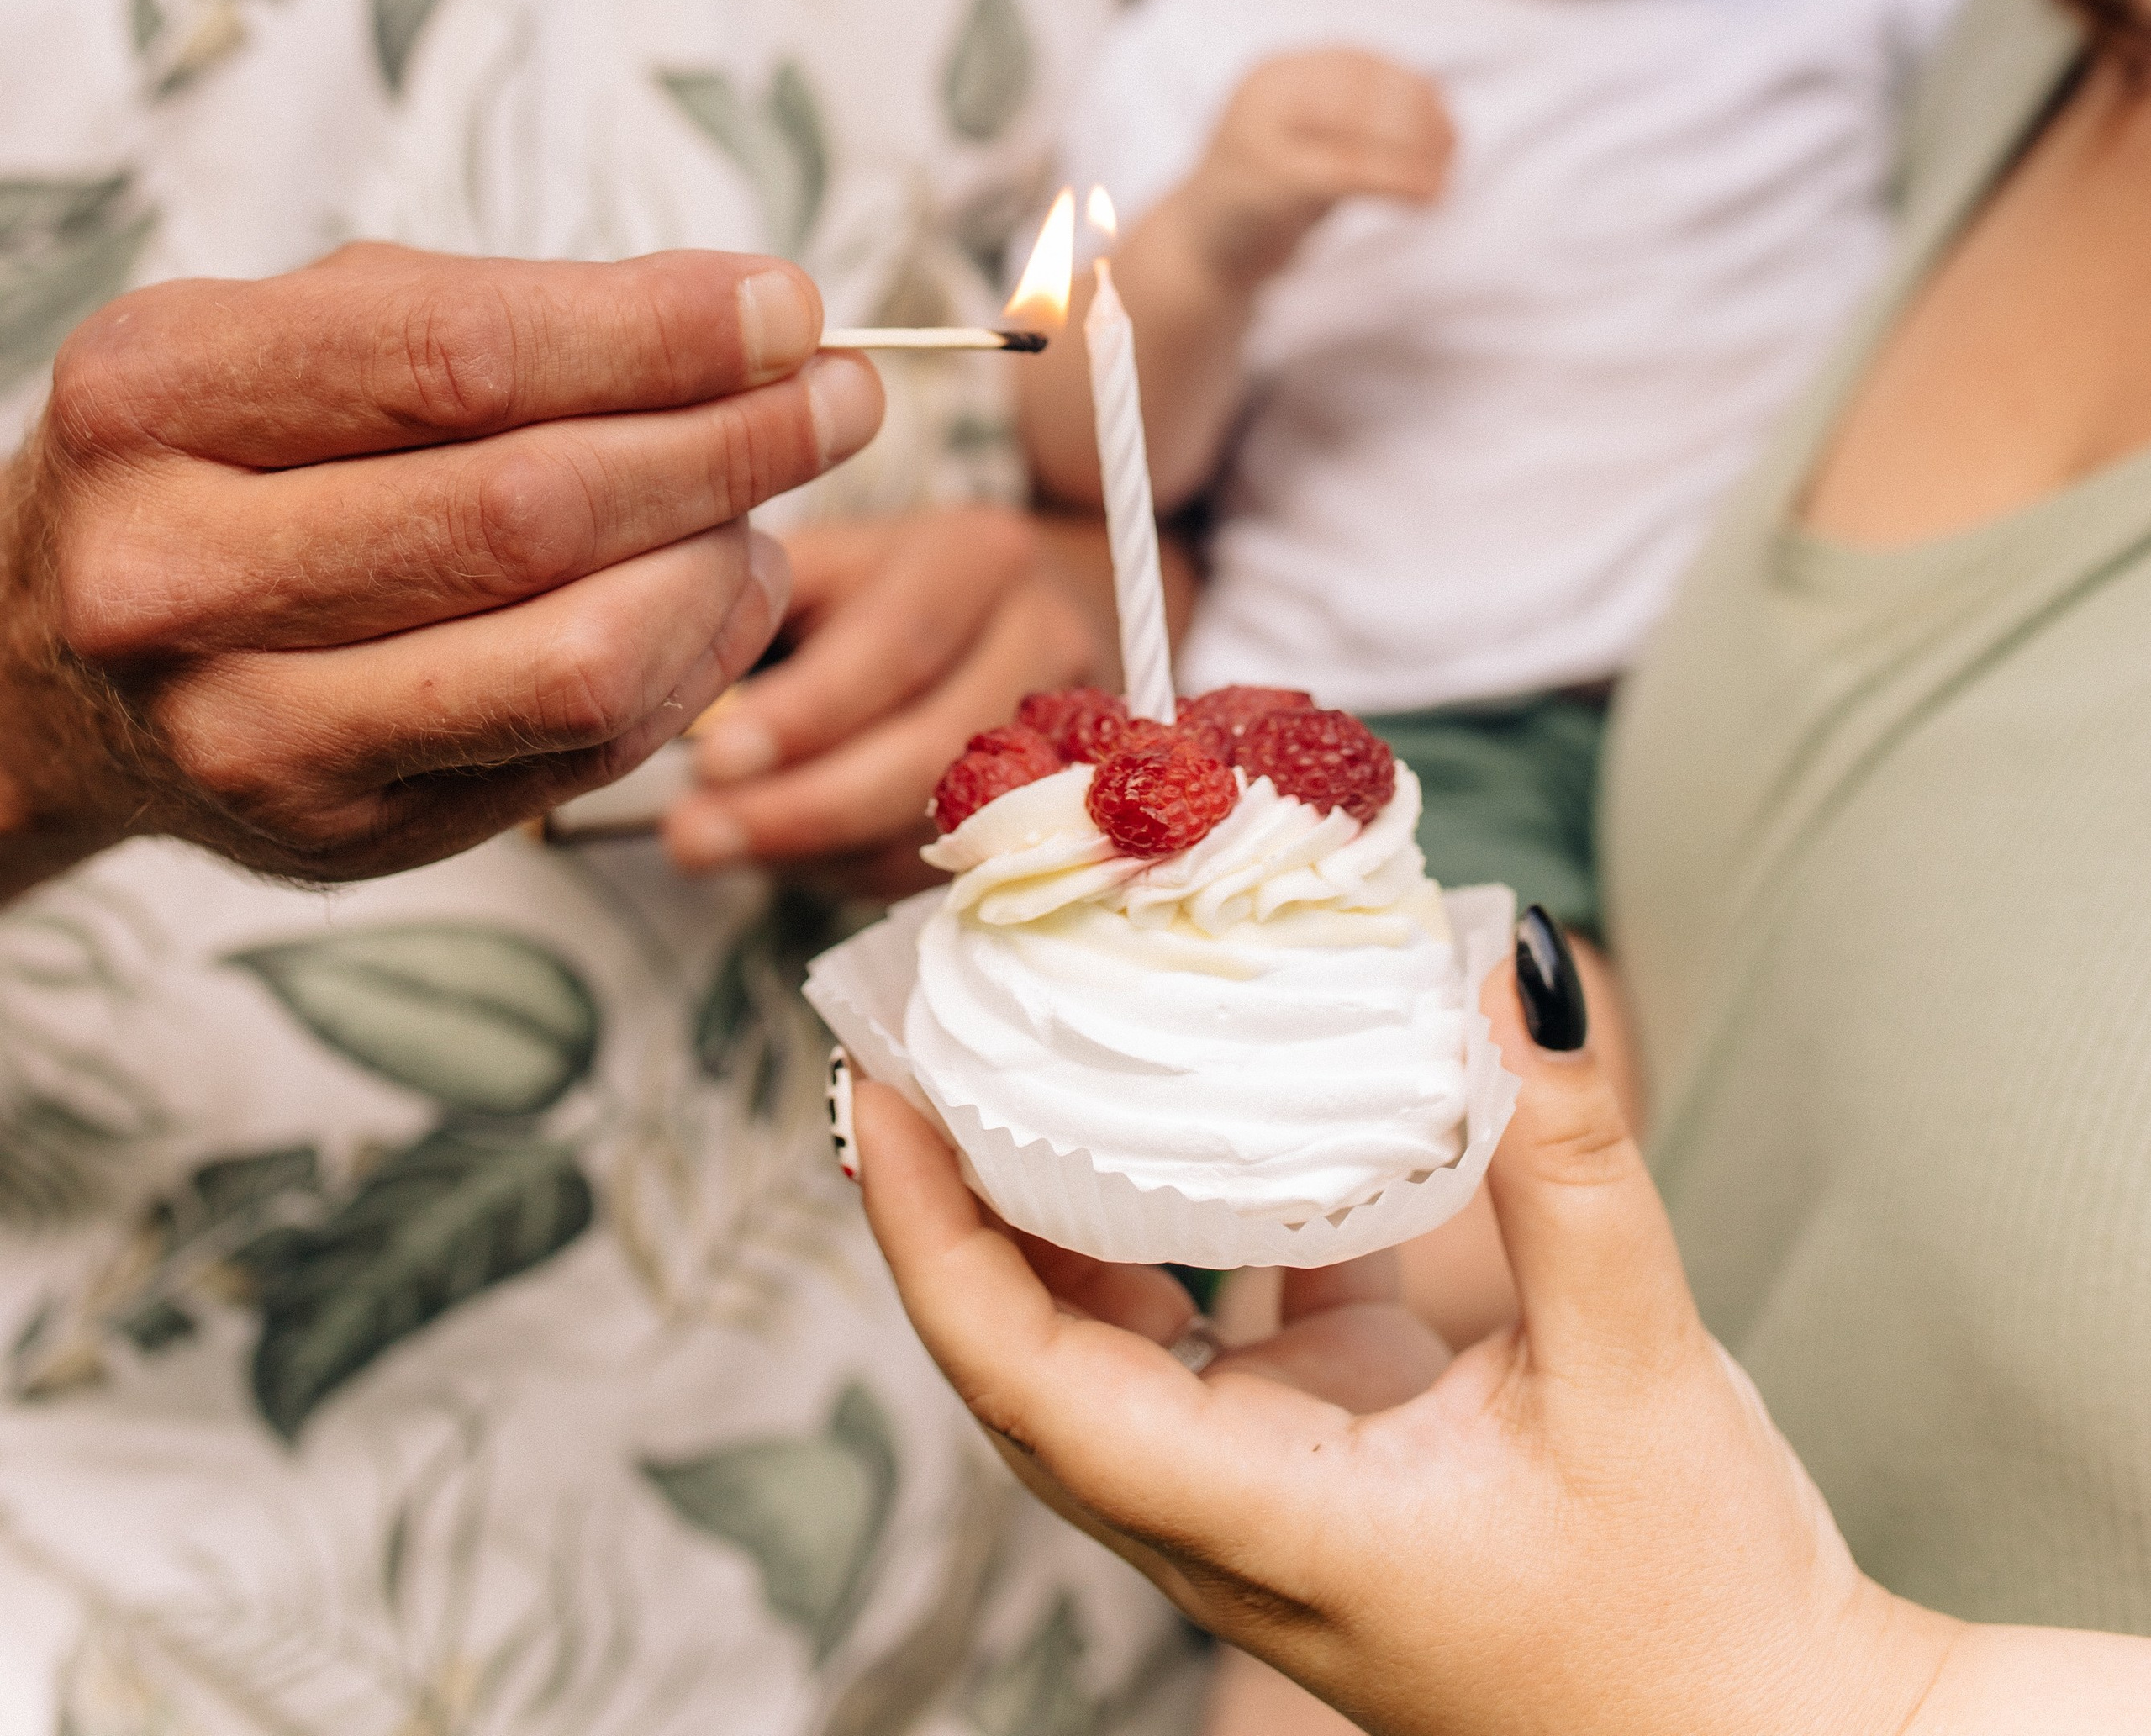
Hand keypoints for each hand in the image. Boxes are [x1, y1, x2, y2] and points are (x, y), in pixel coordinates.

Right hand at [0, 241, 882, 897]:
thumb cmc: (228, 452)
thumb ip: (515, 311)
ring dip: (726, 567)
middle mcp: (175, 575)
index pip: (465, 355)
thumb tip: (760, 326)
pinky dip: (690, 662)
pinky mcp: (336, 838)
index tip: (792, 309)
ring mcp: (247, 731)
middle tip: (841, 399)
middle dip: (732, 444)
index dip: (660, 333)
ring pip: (579, 655)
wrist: (54, 660)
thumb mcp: (312, 327)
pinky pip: (580, 751)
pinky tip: (711, 594)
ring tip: (767, 503)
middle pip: (536, 510)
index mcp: (157, 397)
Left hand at [663, 506, 1115, 900]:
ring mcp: (1070, 733)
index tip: (710, 759)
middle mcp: (1048, 634)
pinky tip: (790, 859)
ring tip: (719, 851)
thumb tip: (659, 690)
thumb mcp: (827, 565)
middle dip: (804, 805)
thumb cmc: (881, 591)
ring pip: (948, 822)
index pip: (897, 642)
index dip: (806, 711)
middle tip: (691, 837)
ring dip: (822, 851)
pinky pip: (957, 868)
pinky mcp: (1061, 811)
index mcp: (980, 554)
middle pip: (935, 746)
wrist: (1008, 619)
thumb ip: (759, 607)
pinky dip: (862, 871)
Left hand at [853, 940, 1960, 1735]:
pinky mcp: (1342, 1467)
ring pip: (1111, 1348)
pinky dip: (1192, 1222)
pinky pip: (1219, 1334)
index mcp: (1270, 1528)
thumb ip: (1567, 1163)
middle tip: (921, 1031)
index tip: (875, 1089)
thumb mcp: (1641, 1370)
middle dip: (952, 1202)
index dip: (929, 1236)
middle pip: (1026, 1359)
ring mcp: (1281, 1497)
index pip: (1025, 1381)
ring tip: (1029, 1044)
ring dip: (1057, 1208)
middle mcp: (1238, 1524)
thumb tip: (1510, 969)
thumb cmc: (1705, 1612)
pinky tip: (1216, 1102)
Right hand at [1180, 49, 1452, 290]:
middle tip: (1453, 153)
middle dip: (1417, 119)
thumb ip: (1356, 118)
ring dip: (1413, 154)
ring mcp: (1259, 136)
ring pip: (1356, 130)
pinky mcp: (1266, 184)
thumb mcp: (1309, 142)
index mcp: (1277, 74)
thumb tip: (1438, 107)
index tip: (1450, 123)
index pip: (1359, 64)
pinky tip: (1429, 198)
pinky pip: (1346, 173)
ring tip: (1443, 183)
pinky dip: (1396, 182)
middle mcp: (1265, 93)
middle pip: (1361, 90)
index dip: (1414, 88)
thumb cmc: (1263, 197)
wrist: (1197, 250)